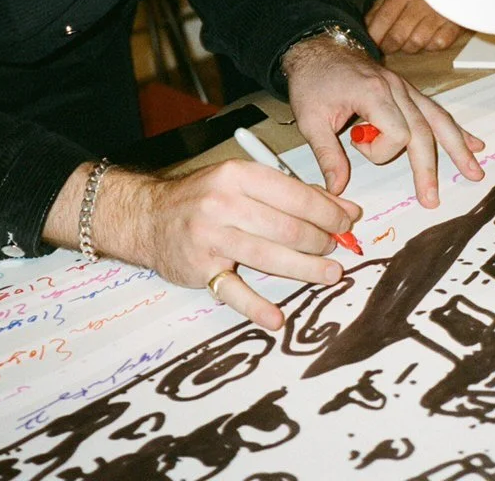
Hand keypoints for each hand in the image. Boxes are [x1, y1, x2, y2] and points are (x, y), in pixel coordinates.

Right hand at [43, 162, 360, 329]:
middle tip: (336, 250)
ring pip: (268, 257)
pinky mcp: (200, 269)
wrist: (147, 216)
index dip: (327, 212)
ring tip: (330, 274)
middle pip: (285, 227)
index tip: (347, 223)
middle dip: (319, 241)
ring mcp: (209, 238)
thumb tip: (346, 210)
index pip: (294, 195)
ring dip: (305, 269)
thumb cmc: (205, 197)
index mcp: (238, 176)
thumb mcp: (244, 182)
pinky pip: (233, 292)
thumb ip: (294, 194)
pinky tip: (276, 319)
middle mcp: (222, 204)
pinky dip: (256, 308)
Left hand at [282, 35, 484, 209]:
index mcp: (373, 92)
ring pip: (438, 120)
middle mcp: (395, 89)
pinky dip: (454, 129)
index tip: (357, 144)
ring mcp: (404, 89)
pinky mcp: (406, 92)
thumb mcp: (310, 118)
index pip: (397, 133)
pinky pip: (435, 111)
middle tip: (431, 198)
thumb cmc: (314, 79)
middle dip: (428, 168)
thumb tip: (338, 187)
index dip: (379, 151)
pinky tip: (473, 143)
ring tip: (473, 171)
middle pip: (423, 132)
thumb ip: (327, 154)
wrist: (318, 49)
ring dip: (457, 148)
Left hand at [365, 0, 466, 53]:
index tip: (372, 43)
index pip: (382, 19)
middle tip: (388, 47)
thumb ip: (381, 6)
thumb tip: (367, 26)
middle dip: (389, 47)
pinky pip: (437, 45)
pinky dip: (431, 45)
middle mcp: (420, 3)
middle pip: (397, 36)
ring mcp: (439, 14)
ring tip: (409, 40)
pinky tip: (429, 37)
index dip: (374, 36)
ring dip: (409, 47)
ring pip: (416, 44)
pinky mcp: (455, 24)